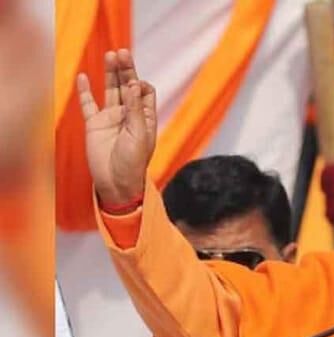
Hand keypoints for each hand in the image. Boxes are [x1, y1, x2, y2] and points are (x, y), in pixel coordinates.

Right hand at [78, 49, 156, 206]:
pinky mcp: (94, 124)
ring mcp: (111, 118)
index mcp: (145, 118)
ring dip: (111, 74)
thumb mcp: (139, 134)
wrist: (115, 182)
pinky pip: (89, 104)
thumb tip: (134, 84)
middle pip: (127, 86)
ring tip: (111, 55)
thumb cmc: (133, 162)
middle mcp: (129, 115)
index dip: (140, 84)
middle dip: (126, 69)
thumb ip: (135, 110)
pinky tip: (84, 76)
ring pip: (110, 90)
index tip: (135, 85)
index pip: (145, 91)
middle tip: (122, 52)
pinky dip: (85, 91)